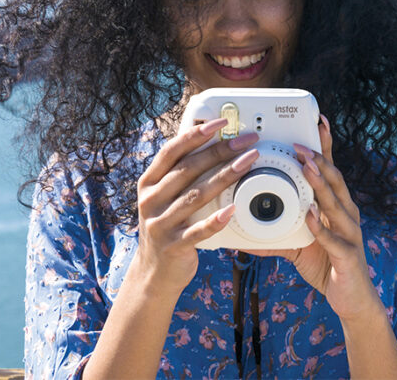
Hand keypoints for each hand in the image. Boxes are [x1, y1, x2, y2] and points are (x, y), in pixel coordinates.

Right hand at [131, 117, 260, 298]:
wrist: (153, 272)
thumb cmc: (166, 226)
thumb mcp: (163, 197)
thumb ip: (179, 174)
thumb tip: (210, 144)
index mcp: (148, 183)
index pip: (171, 151)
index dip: (195, 134)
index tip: (220, 123)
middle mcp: (151, 200)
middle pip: (188, 169)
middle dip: (219, 151)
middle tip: (246, 141)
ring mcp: (160, 224)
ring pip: (196, 195)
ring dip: (225, 177)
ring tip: (248, 164)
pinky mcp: (173, 246)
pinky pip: (197, 231)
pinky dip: (215, 220)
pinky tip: (232, 211)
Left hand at [249, 115, 382, 322]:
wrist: (352, 300)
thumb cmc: (327, 265)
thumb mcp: (299, 246)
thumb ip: (275, 236)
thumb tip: (242, 235)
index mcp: (335, 207)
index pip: (329, 171)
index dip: (324, 147)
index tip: (317, 122)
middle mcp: (346, 214)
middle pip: (335, 180)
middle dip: (319, 159)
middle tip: (301, 143)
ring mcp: (350, 233)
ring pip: (336, 203)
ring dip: (321, 184)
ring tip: (307, 167)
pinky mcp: (348, 255)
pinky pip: (333, 239)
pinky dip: (321, 226)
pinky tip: (310, 216)